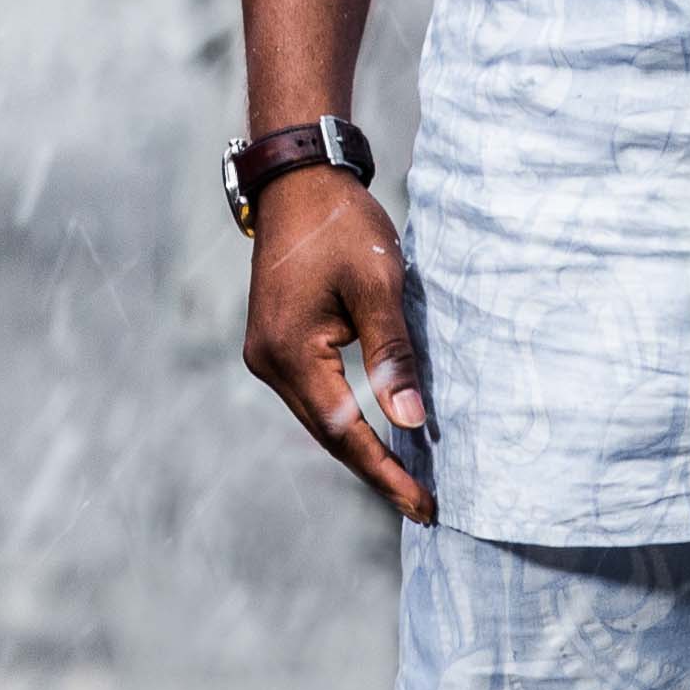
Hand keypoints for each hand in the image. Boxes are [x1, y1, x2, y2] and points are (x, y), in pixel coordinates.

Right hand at [238, 169, 435, 522]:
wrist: (298, 182)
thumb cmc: (341, 225)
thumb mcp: (378, 285)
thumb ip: (392, 355)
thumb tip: (411, 421)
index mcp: (292, 352)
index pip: (345, 432)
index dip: (386, 472)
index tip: (422, 505)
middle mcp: (269, 362)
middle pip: (328, 435)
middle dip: (376, 471)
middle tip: (422, 506)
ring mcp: (266, 355)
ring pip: (320, 419)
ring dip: (361, 449)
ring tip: (406, 480)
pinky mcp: (275, 344)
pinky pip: (314, 396)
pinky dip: (345, 420)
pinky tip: (375, 434)